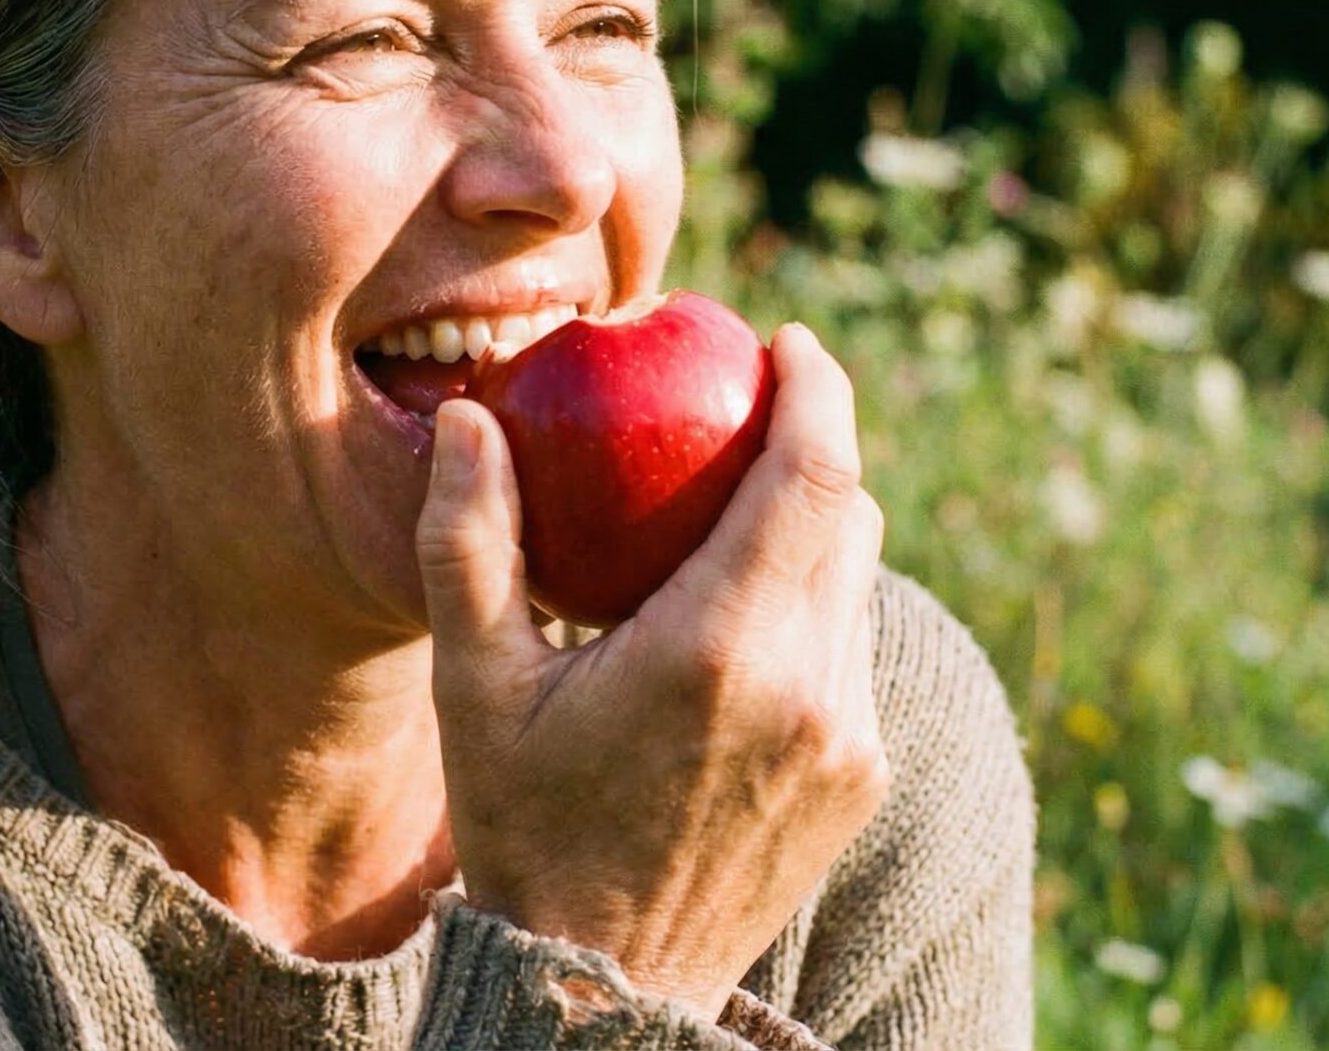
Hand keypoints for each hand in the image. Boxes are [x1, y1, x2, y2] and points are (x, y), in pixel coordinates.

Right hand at [415, 323, 890, 1016]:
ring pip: (859, 584)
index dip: (819, 389)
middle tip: (750, 406)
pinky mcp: (862, 780)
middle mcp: (811, 690)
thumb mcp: (472, 688)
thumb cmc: (520, 827)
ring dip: (813, 530)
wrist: (599, 987)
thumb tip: (465, 416)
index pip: (813, 474)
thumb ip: (469, 543)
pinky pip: (853, 655)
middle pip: (852, 514)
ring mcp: (849, 741)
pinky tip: (741, 615)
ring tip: (736, 510)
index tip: (788, 343)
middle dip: (815, 443)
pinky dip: (811, 609)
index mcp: (721, 650)